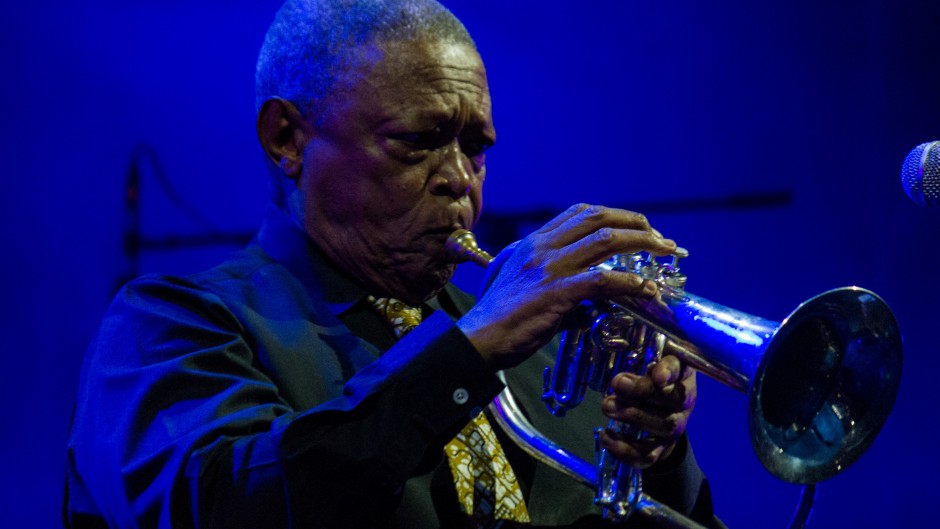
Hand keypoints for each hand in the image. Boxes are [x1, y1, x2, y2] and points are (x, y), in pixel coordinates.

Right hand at [457, 203, 677, 368]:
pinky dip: (630, 283)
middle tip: (661, 240)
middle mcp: (542, 247)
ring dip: (642, 244)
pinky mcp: (556, 292)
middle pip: (599, 219)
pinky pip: (602, 280)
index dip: (616, 215)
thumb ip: (557, 286)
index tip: (639, 226)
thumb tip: (591, 302)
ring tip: (665, 254)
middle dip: (637, 224)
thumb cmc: (499, 320)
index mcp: (534, 243)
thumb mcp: (524, 288)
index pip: (580, 213)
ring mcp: (549, 267)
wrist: (478, 339)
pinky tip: (646, 290)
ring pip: (606, 241)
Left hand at [598, 355, 696, 467]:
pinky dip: (625, 449)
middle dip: (642, 392)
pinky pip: (648, 455)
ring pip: (664, 427)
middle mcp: (685, 399)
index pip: (681, 368)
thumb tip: (611, 339)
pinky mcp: (664, 447)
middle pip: (674, 400)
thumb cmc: (650, 375)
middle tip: (616, 384)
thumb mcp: (647, 358)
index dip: (670, 372)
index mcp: (682, 371)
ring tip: (606, 406)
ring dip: (633, 417)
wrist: (661, 410)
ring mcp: (677, 425)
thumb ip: (638, 352)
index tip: (657, 375)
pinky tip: (606, 436)